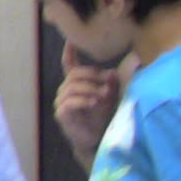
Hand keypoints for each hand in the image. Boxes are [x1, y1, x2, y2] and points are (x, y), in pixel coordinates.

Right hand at [54, 43, 121, 169]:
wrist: (97, 139)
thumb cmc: (102, 117)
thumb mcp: (111, 96)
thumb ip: (114, 83)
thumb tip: (118, 69)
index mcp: (77, 84)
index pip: (69, 65)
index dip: (69, 53)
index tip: (70, 41)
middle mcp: (66, 91)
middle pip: (75, 74)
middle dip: (92, 75)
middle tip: (108, 82)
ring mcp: (62, 102)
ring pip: (72, 87)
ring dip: (91, 89)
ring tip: (104, 96)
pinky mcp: (62, 114)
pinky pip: (70, 102)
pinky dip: (83, 101)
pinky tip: (94, 103)